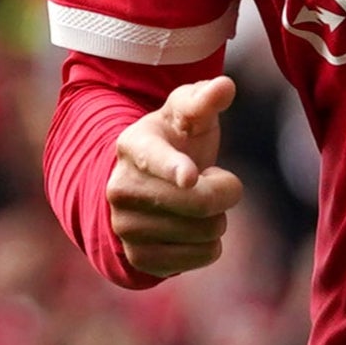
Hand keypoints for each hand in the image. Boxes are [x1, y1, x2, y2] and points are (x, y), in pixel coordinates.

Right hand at [104, 75, 244, 282]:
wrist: (143, 187)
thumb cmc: (174, 142)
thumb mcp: (185, 116)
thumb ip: (204, 99)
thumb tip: (224, 86)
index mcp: (132, 146)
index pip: (156, 158)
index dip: (174, 168)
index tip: (189, 177)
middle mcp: (121, 189)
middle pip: (199, 202)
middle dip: (224, 191)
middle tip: (214, 180)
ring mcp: (126, 227)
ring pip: (205, 231)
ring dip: (216, 218)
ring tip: (197, 204)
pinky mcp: (140, 258)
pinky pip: (202, 257)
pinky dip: (209, 244)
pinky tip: (193, 229)